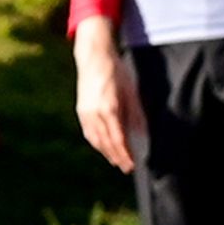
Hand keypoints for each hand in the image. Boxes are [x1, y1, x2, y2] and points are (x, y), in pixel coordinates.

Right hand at [73, 20, 142, 176]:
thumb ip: (136, 115)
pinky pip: (88, 132)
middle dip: (117, 157)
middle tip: (126, 168)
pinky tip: (103, 146)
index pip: (118, 139)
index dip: (125, 154)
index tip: (132, 164)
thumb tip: (142, 135)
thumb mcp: (131, 91)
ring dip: (106, 152)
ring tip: (116, 161)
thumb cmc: (116, 71)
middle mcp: (95, 114)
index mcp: (109, 109)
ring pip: (95, 140)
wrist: (94, 56)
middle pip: (106, 143)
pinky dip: (96, 142)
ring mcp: (85, 112)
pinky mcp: (81, 109)